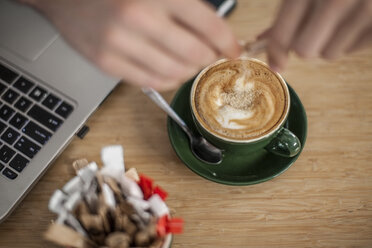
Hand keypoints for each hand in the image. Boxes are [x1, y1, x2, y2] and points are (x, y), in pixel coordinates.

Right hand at [22, 0, 240, 90]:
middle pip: (194, 53)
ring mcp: (120, 42)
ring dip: (189, 71)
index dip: (227, 42)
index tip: (233, 50)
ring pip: (174, 72)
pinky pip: (150, 82)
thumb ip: (184, 7)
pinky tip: (171, 72)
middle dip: (209, 59)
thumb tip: (216, 33)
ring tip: (190, 63)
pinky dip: (168, 81)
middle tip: (211, 57)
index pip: (208, 25)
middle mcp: (138, 17)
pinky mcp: (106, 62)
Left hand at [260, 0, 371, 71]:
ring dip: (329, 42)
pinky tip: (355, 18)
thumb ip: (288, 12)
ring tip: (340, 18)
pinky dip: (351, 39)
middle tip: (313, 29)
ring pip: (329, 53)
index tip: (277, 63)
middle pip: (304, 51)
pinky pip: (353, 49)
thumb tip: (264, 40)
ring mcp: (364, 11)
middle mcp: (336, 0)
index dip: (276, 53)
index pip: (283, 35)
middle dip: (304, 45)